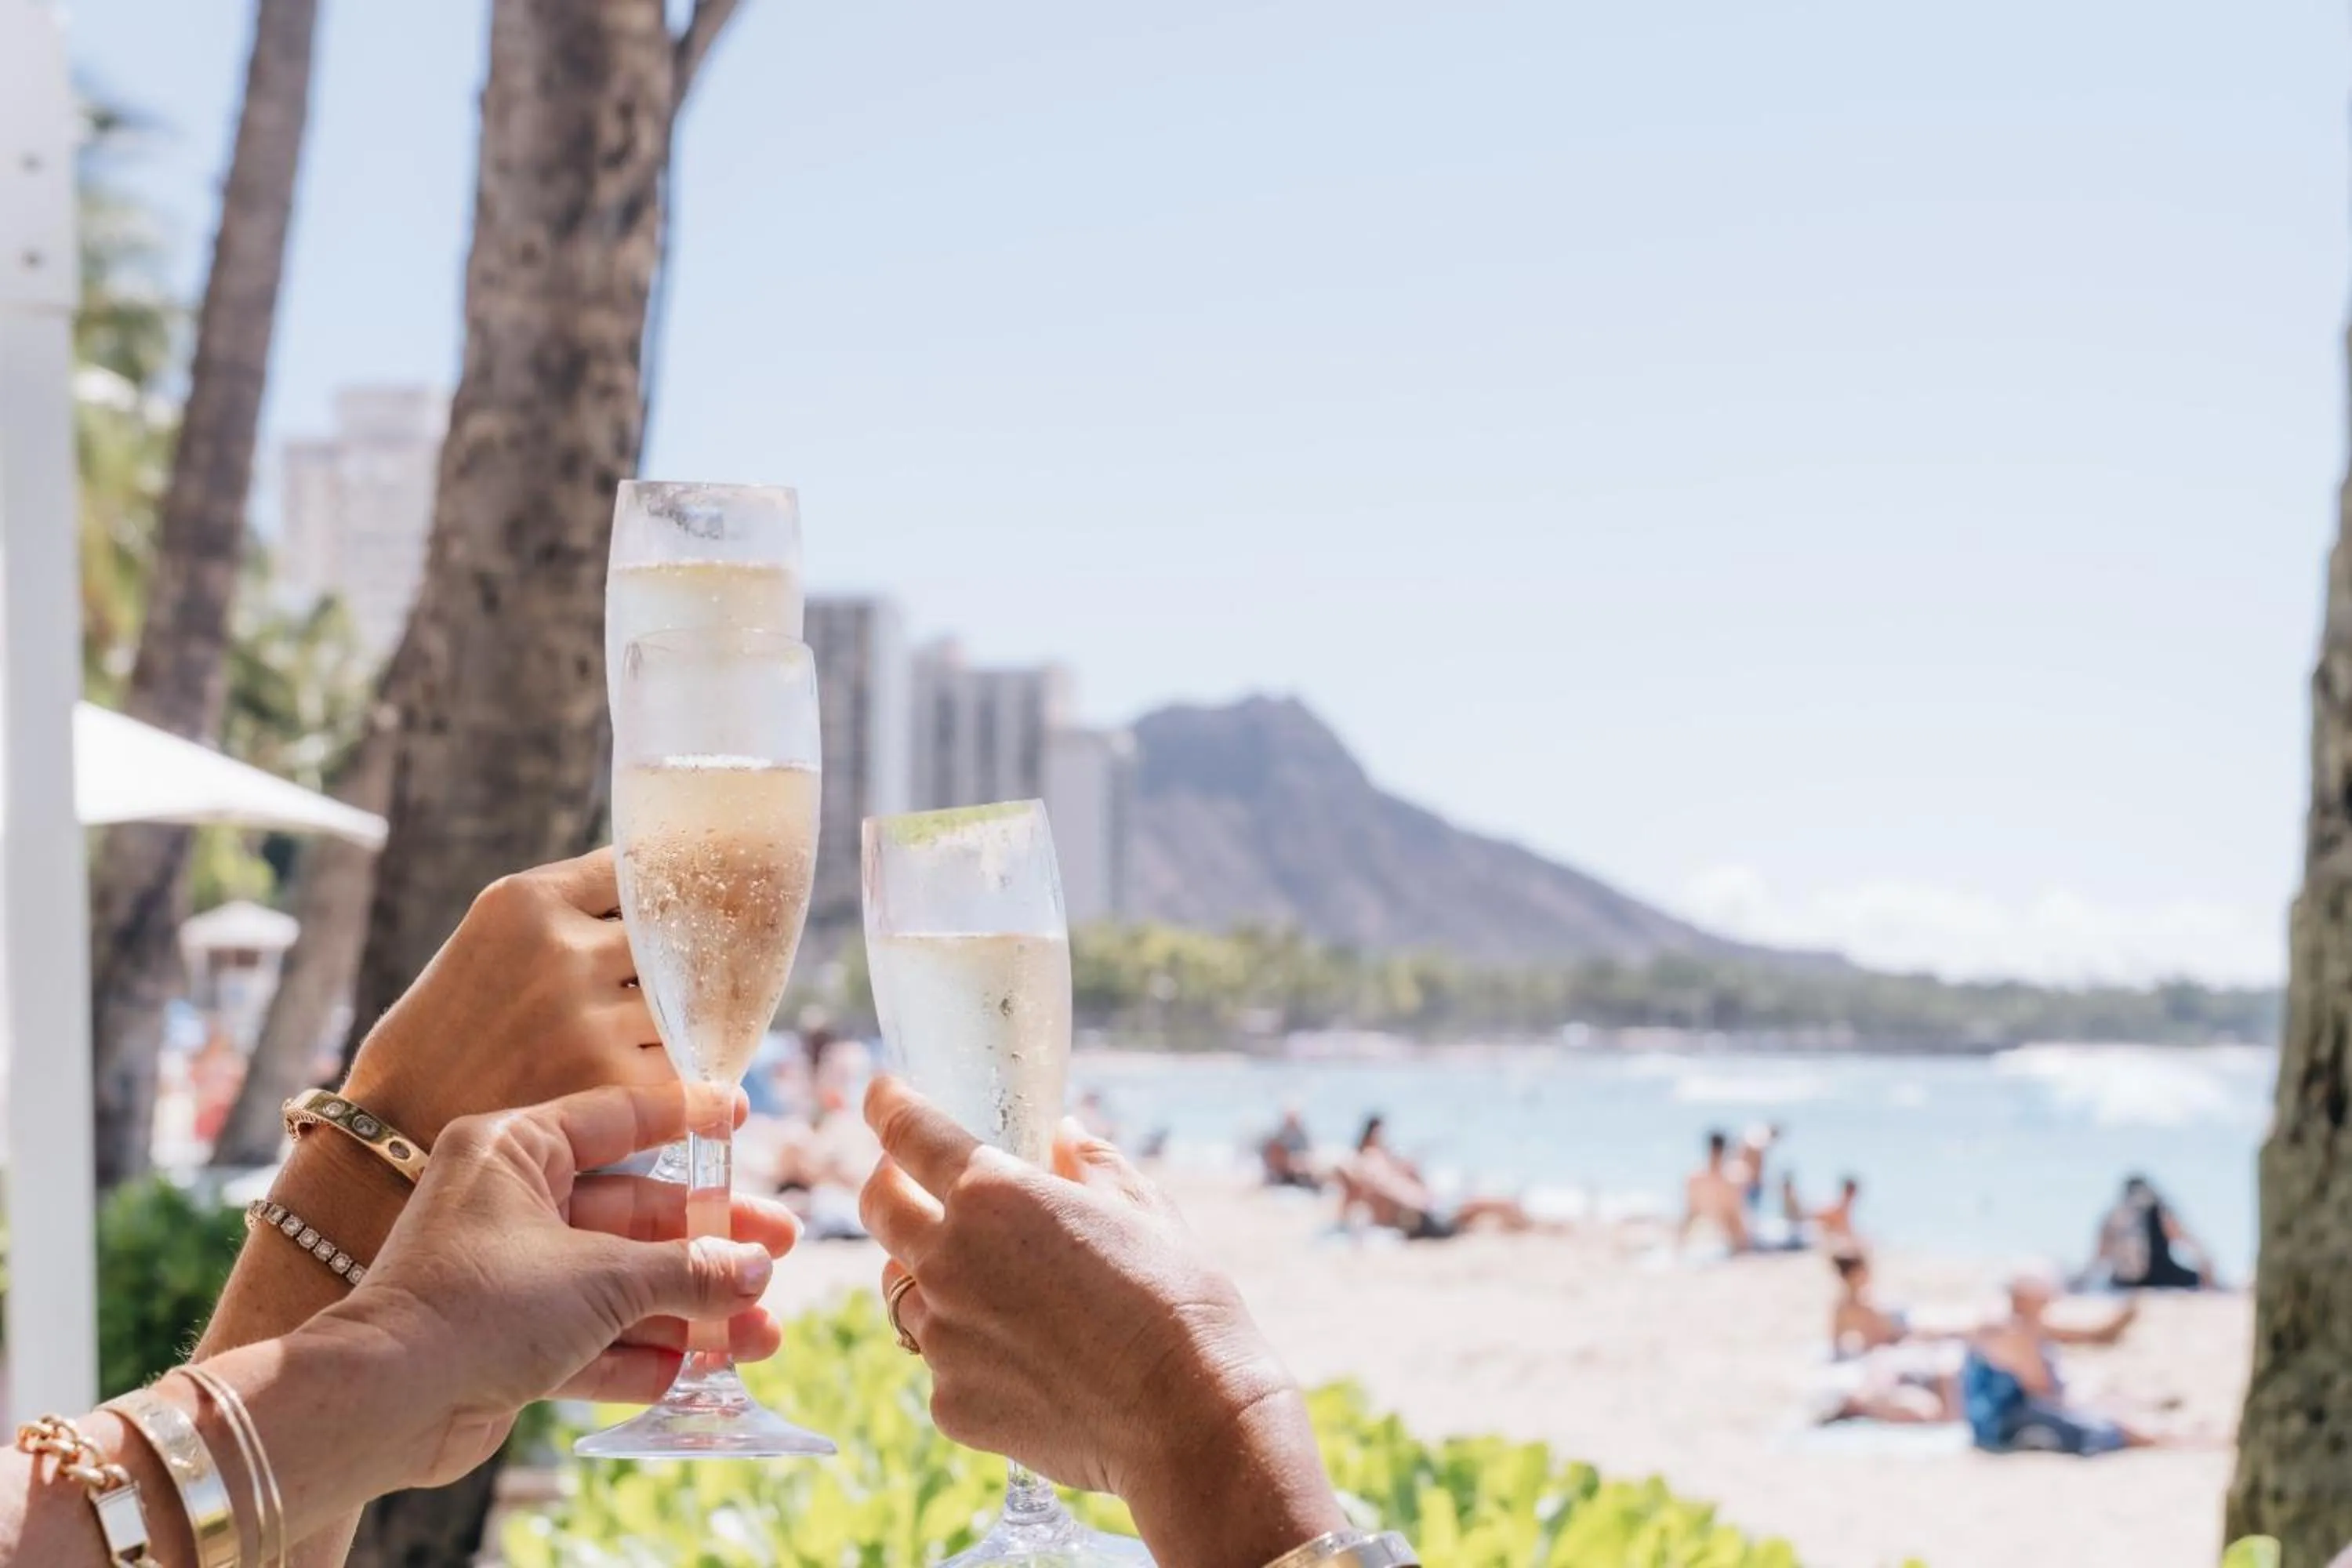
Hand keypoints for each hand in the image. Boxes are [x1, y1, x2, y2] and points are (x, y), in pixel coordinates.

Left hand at [306, 1082, 796, 1488]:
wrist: (383, 1404)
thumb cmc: (481, 1306)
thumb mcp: (602, 1277)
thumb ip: (687, 1271)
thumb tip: (754, 1269)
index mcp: (515, 1151)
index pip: (617, 1119)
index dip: (686, 1117)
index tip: (742, 1112)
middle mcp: (511, 1204)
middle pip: (634, 1212)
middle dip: (710, 1241)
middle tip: (779, 1246)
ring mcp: (510, 1275)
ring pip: (621, 1283)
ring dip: (691, 1310)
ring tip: (763, 1333)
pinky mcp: (508, 1341)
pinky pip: (592, 1338)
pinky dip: (644, 1355)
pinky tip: (703, 1372)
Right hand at [342, 849, 670, 1147]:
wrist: (399, 1126)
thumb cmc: (452, 1029)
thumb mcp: (493, 939)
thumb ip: (572, 911)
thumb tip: (670, 898)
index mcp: (528, 900)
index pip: (637, 870)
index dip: (668, 890)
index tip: (689, 903)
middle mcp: (561, 949)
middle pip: (673, 933)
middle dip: (682, 958)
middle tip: (692, 979)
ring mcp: (587, 1014)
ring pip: (683, 998)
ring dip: (679, 1017)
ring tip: (647, 1037)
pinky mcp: (607, 1079)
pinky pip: (680, 1060)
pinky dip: (676, 1068)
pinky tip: (652, 1076)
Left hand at [858, 1076, 1344, 1565]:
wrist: (1187, 1416)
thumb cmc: (1177, 1299)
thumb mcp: (1144, 1209)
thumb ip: (1092, 1164)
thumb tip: (1064, 1137)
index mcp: (993, 1194)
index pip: (908, 1133)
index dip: (888, 1104)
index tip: (881, 1093)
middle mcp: (948, 1259)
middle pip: (879, 1207)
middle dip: (886, 1183)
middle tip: (906, 1180)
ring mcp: (942, 1336)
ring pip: (901, 1289)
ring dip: (926, 1272)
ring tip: (983, 1281)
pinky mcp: (949, 1402)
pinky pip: (939, 1360)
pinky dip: (965, 1349)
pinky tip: (1023, 1357)